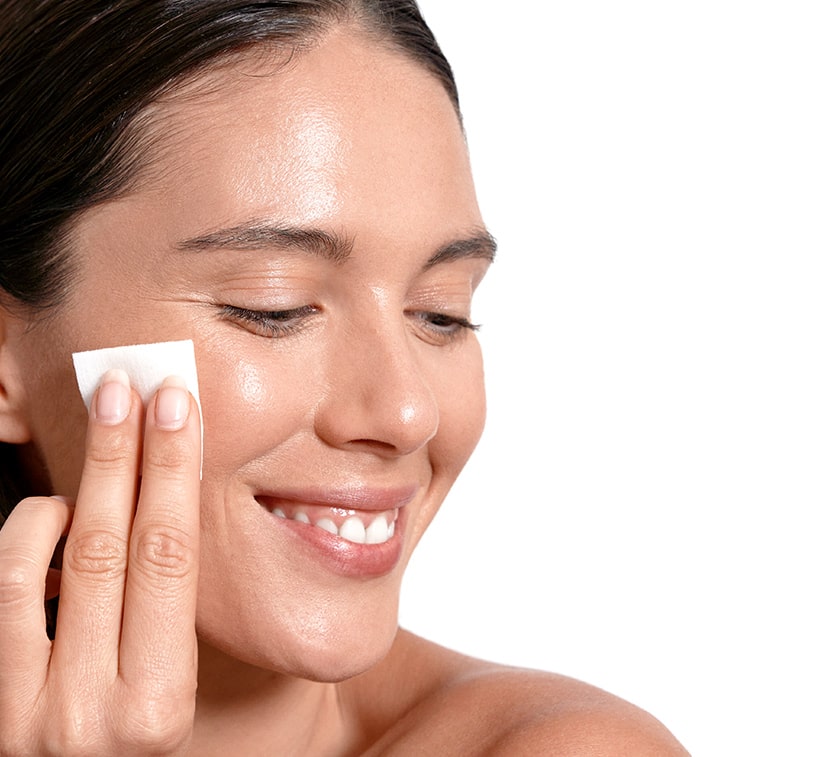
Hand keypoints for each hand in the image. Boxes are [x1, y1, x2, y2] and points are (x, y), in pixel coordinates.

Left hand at [0, 371, 200, 755]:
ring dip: (75, 487)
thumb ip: (166, 620)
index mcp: (160, 703)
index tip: (178, 409)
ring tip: (104, 447)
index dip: (173, 473)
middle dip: (125, 453)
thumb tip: (159, 513)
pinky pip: (0, 589)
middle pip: (111, 546)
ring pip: (45, 561)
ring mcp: (26, 708)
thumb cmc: (129, 747)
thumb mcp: (169, 699)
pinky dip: (28, 536)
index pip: (170, 560)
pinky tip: (52, 519)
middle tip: (130, 387)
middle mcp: (92, 709)